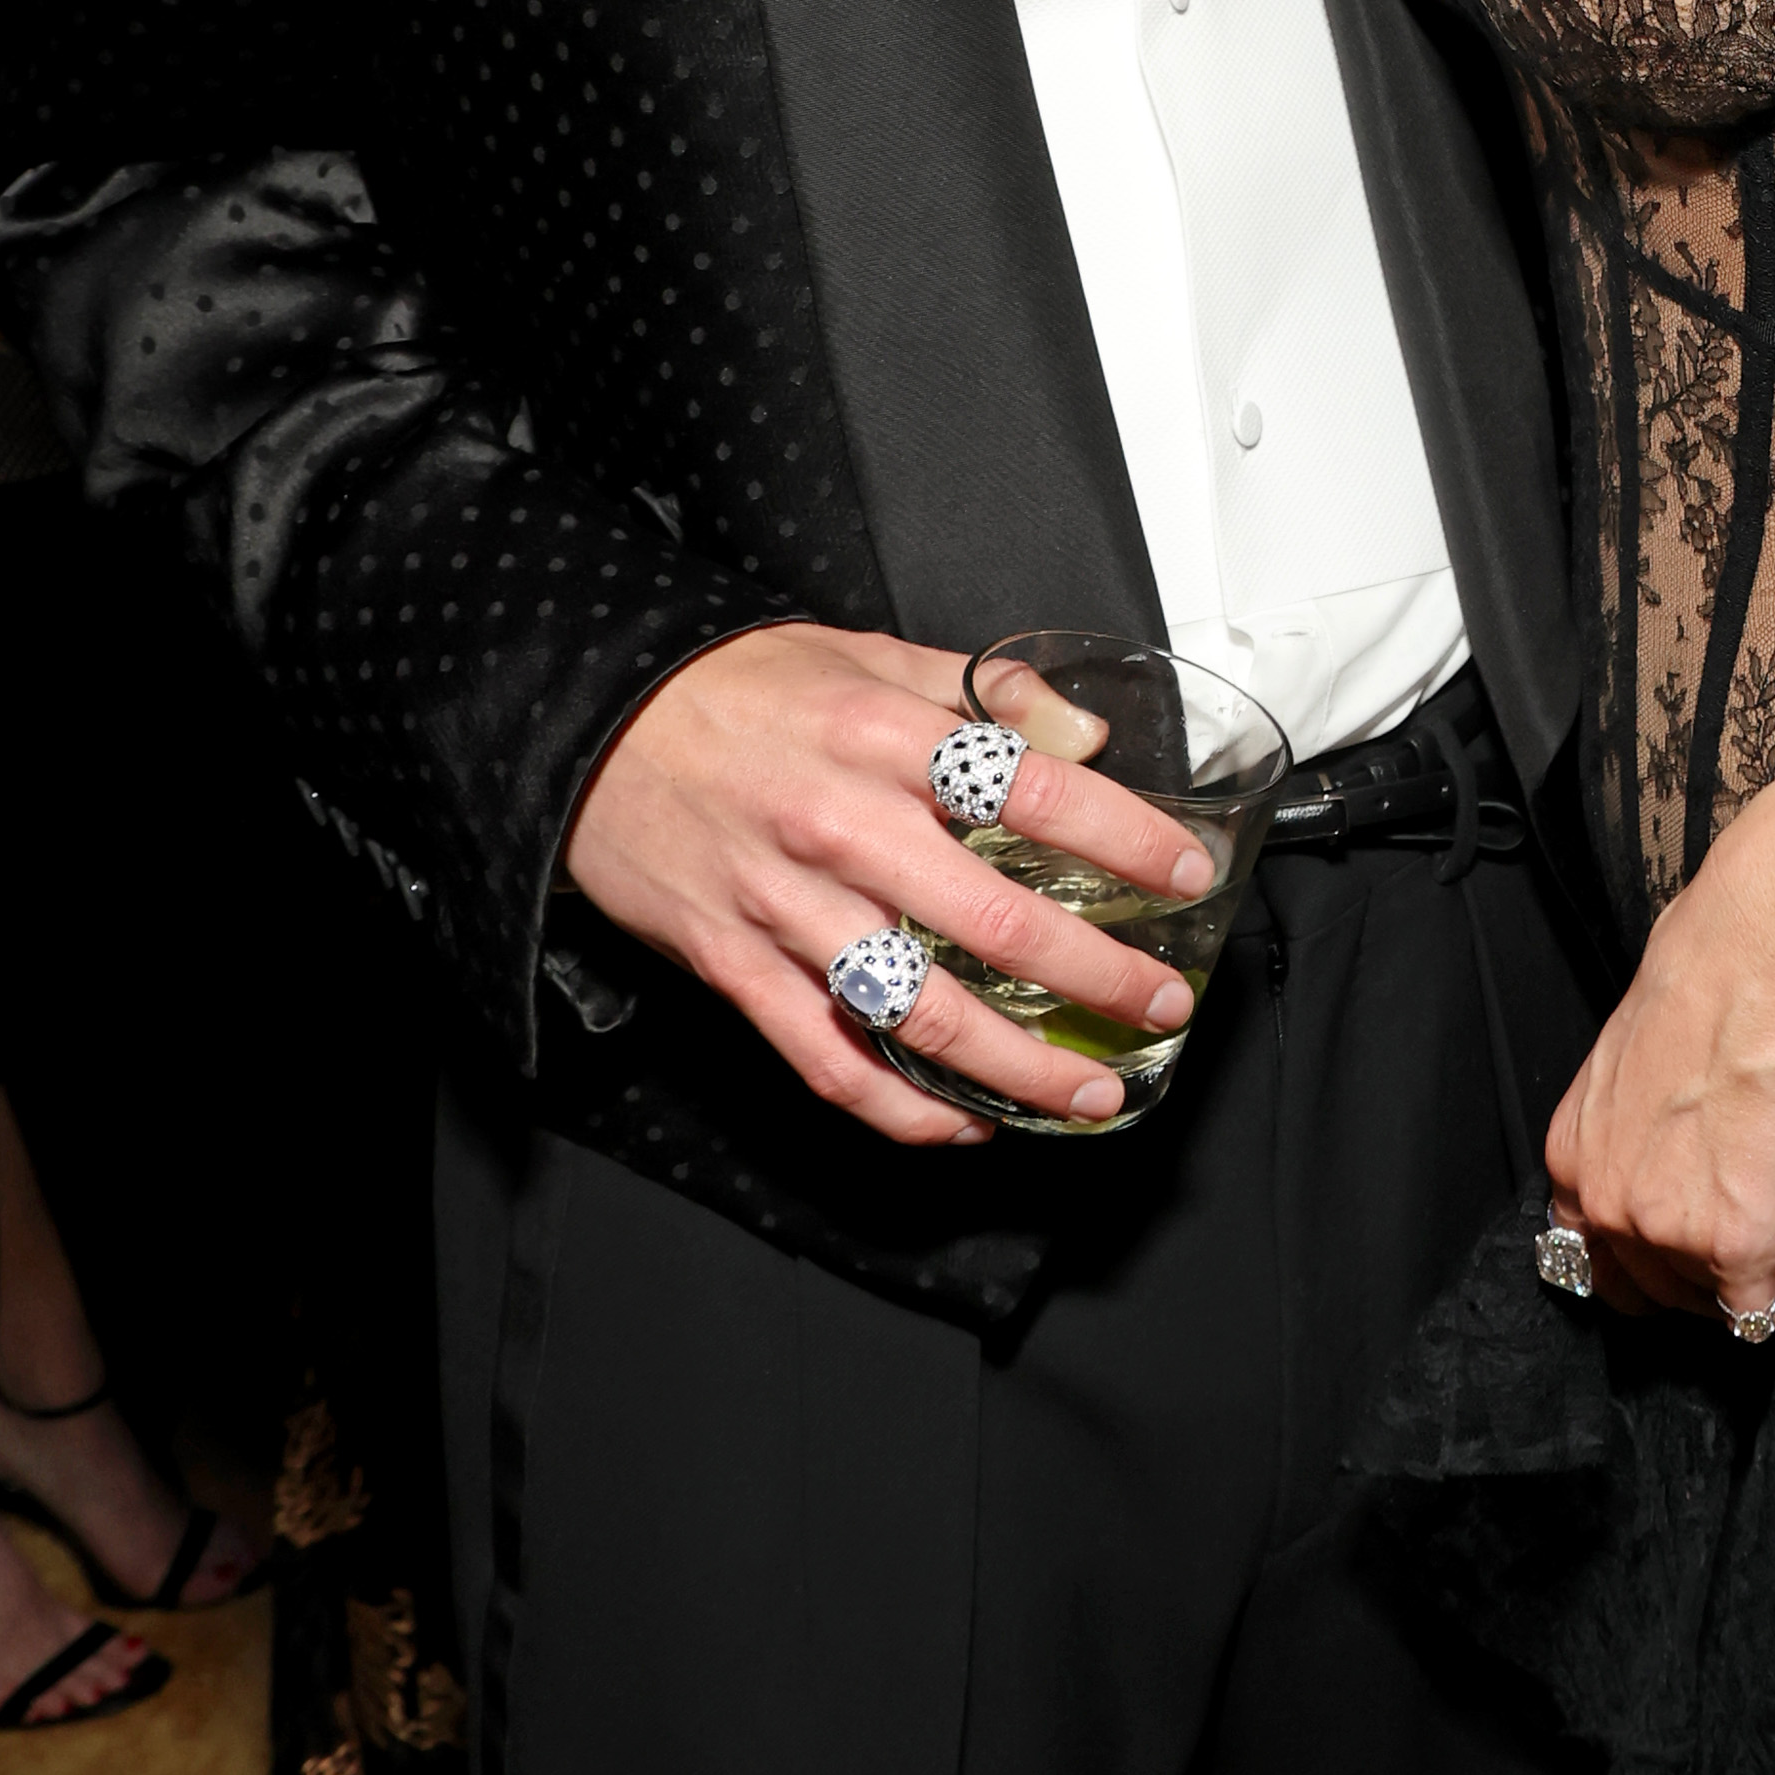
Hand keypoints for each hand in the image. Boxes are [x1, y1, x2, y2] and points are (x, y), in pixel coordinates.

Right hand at [562, 622, 1220, 1146]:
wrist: (590, 719)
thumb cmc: (735, 686)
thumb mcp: (863, 650)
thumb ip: (980, 689)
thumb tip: (1083, 731)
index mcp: (881, 736)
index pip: (1032, 793)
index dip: (1123, 839)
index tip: (1184, 873)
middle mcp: (840, 828)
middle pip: (995, 925)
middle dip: (1098, 977)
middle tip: (1161, 1006)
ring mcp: (785, 908)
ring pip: (920, 1014)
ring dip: (1018, 1069)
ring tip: (1089, 1092)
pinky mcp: (736, 969)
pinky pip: (829, 1060)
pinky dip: (904, 1110)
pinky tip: (965, 1124)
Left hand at [1540, 804, 1774, 1327]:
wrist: (1758, 967)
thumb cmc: (1702, 982)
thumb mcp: (1624, 1057)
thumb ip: (1626, 1119)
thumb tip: (1659, 1135)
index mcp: (1572, 1155)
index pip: (1585, 1250)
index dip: (1631, 1256)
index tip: (1666, 1249)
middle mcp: (1606, 1205)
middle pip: (1637, 1291)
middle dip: (1677, 1281)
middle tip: (1718, 1258)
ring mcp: (1669, 1233)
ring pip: (1697, 1304)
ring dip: (1726, 1286)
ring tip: (1761, 1240)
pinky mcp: (1736, 1247)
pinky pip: (1753, 1313)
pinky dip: (1770, 1299)